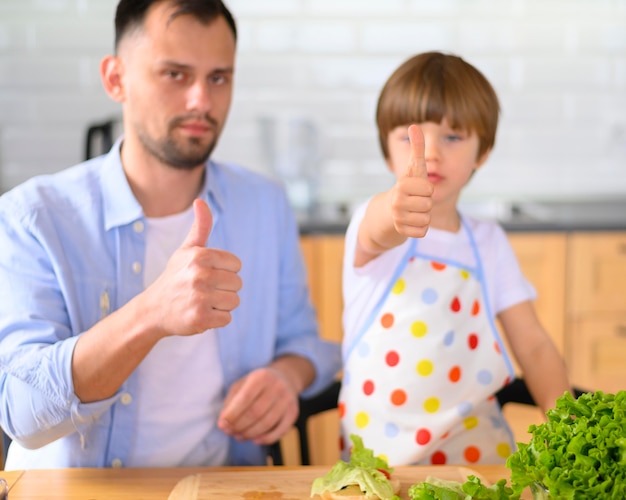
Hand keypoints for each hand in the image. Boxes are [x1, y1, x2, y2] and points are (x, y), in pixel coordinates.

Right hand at [144, 198, 241, 336]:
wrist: (153, 309)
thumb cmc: (175, 277)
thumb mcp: (186, 250)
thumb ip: (200, 227)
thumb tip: (200, 201)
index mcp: (200, 256)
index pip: (236, 265)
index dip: (225, 271)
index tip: (208, 274)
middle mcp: (200, 275)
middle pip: (238, 284)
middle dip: (224, 289)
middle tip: (204, 290)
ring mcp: (200, 298)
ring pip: (234, 301)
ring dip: (221, 304)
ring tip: (202, 302)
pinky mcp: (201, 319)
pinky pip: (227, 318)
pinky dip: (216, 319)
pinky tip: (200, 314)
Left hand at [217, 367, 298, 444]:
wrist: (285, 378)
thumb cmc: (258, 384)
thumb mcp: (242, 384)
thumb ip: (231, 402)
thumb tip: (224, 424)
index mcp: (261, 376)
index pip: (245, 398)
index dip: (232, 414)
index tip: (222, 425)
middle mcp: (277, 386)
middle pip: (255, 413)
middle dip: (239, 426)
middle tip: (230, 432)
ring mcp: (287, 400)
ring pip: (267, 423)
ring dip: (250, 434)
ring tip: (239, 436)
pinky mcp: (293, 412)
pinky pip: (280, 431)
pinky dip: (266, 439)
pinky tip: (255, 440)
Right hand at [390, 124, 431, 237]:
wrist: (390, 210)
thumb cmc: (408, 186)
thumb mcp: (414, 167)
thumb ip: (417, 147)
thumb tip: (414, 125)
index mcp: (402, 185)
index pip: (429, 189)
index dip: (427, 188)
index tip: (417, 188)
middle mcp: (397, 202)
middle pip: (428, 204)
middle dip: (426, 203)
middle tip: (416, 200)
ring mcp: (398, 218)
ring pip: (426, 218)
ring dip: (423, 215)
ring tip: (414, 210)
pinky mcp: (401, 231)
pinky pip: (422, 231)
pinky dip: (419, 228)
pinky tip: (411, 221)